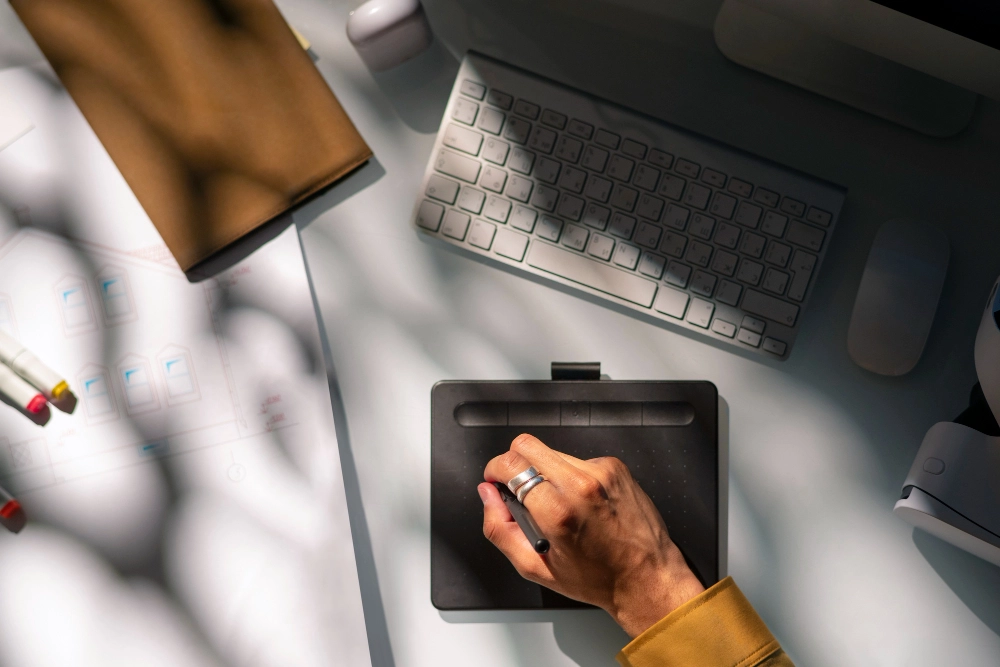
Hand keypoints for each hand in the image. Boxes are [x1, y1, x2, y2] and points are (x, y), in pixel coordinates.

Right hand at [480, 433, 704, 637]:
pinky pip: (578, 460)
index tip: (495, 481)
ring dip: (545, 472)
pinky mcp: (614, 467)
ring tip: (557, 503)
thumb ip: (500, 528)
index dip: (494, 471)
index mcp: (557, 510)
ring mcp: (601, 472)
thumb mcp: (535, 567)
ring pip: (552, 452)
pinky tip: (580, 502)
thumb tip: (488, 497)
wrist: (646, 577)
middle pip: (526, 445)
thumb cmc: (597, 578)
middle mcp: (580, 484)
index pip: (510, 464)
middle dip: (514, 463)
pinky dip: (571, 476)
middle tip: (519, 488)